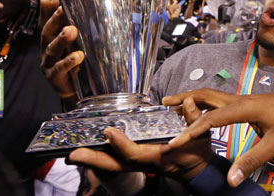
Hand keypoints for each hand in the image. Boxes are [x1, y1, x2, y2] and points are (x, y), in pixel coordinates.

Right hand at [39, 0, 84, 99]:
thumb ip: (68, 29)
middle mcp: (45, 51)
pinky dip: (68, 61)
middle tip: (62, 10)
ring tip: (71, 30)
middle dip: (53, 21)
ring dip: (61, 39)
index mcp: (49, 41)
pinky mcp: (53, 77)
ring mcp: (47, 64)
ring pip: (52, 50)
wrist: (72, 90)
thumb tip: (67, 10)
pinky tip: (78, 55)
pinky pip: (60, 68)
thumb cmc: (72, 63)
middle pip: (46, 34)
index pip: (45, 23)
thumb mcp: (71, 45)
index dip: (46, 11)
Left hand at [68, 97, 213, 184]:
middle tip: (73, 155)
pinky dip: (101, 157)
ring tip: (72, 153)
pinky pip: (116, 161)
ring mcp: (140, 164)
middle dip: (94, 160)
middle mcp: (145, 163)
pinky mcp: (137, 162)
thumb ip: (194, 118)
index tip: (108, 132)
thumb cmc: (198, 152)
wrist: (197, 171)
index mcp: (159, 157)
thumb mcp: (201, 134)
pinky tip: (87, 150)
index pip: (135, 153)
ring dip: (93, 159)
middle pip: (116, 164)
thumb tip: (188, 102)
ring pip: (113, 164)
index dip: (121, 144)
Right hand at [163, 87, 273, 186]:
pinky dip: (205, 103)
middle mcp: (239, 100)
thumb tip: (231, 178)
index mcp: (243, 108)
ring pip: (212, 96)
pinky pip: (220, 101)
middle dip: (183, 99)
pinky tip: (204, 112)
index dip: (190, 132)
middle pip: (205, 96)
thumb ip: (252, 161)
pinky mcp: (247, 103)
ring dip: (193, 99)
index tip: (174, 142)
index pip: (210, 119)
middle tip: (164, 103)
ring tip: (176, 104)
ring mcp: (243, 100)